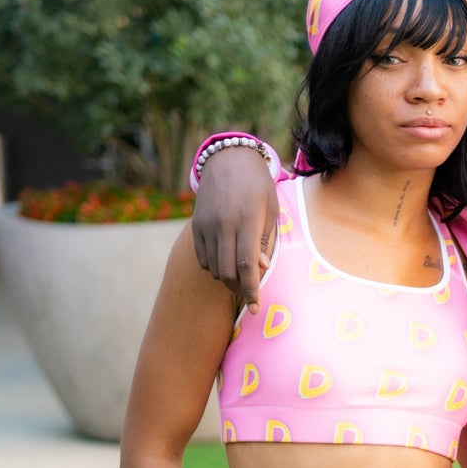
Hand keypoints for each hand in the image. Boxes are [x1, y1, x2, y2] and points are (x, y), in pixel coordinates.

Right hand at [191, 147, 278, 309]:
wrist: (227, 161)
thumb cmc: (257, 187)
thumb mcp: (270, 210)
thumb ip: (265, 241)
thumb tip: (261, 268)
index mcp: (247, 220)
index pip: (247, 265)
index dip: (252, 289)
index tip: (255, 306)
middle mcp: (224, 224)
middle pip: (227, 272)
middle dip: (238, 288)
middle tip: (249, 291)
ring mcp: (207, 226)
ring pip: (214, 268)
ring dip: (227, 277)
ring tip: (239, 273)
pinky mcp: (196, 226)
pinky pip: (203, 259)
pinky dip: (214, 266)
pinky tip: (225, 259)